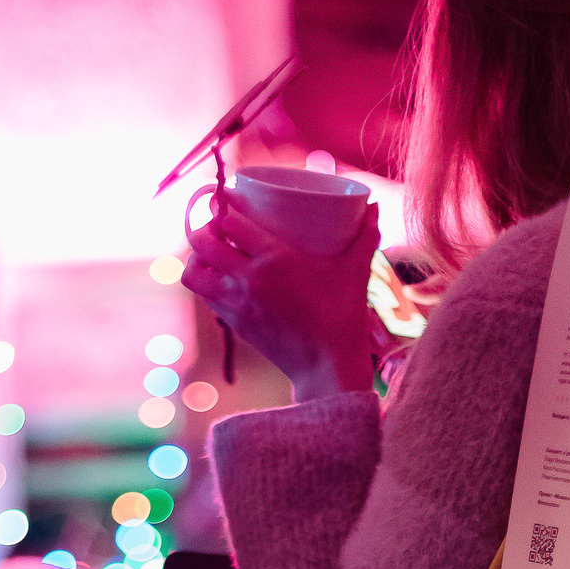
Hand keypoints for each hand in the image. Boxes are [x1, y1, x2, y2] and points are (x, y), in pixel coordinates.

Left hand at [182, 193, 379, 401]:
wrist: (327, 367)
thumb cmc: (344, 316)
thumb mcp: (356, 270)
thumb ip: (365, 235)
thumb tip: (376, 206)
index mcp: (274, 258)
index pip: (229, 221)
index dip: (224, 206)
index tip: (229, 200)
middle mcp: (247, 279)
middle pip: (201, 242)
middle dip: (203, 228)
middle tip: (219, 226)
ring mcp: (237, 304)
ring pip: (193, 273)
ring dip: (197, 260)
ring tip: (213, 255)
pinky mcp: (235, 325)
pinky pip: (206, 298)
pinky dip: (209, 285)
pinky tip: (224, 281)